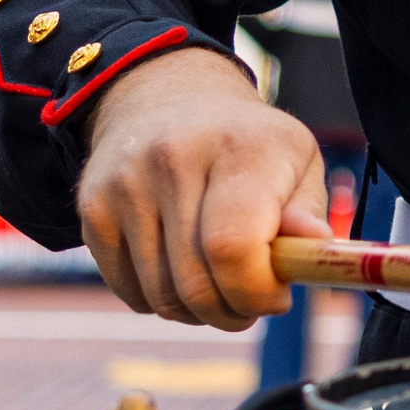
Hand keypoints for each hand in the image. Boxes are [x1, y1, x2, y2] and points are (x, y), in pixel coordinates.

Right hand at [78, 45, 328, 329]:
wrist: (165, 98)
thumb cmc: (246, 143)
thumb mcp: (296, 160)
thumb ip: (308, 212)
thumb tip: (317, 248)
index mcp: (238, 148)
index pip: (234, 248)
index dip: (257, 292)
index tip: (276, 295)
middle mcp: (173, 160)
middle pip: (196, 284)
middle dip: (233, 311)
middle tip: (250, 301)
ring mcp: (125, 184)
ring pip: (162, 297)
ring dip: (197, 312)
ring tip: (219, 285)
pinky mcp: (92, 208)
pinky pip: (129, 292)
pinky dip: (160, 300)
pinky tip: (179, 269)